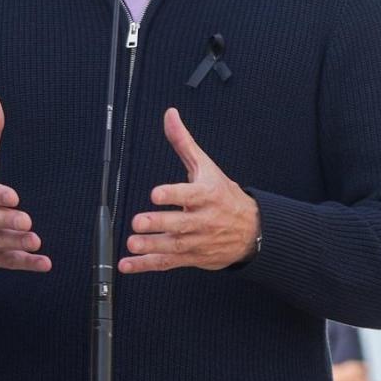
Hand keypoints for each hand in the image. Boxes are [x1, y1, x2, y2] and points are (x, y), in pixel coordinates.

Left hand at [120, 108, 259, 272]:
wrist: (252, 230)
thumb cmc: (224, 195)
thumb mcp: (206, 167)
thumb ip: (183, 143)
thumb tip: (170, 115)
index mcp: (207, 195)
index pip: (190, 194)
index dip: (173, 194)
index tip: (156, 194)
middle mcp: (203, 220)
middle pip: (180, 223)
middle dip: (159, 224)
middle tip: (138, 222)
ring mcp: (197, 241)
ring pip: (174, 246)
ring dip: (151, 247)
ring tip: (132, 244)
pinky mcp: (192, 258)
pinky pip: (168, 263)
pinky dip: (146, 265)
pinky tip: (128, 264)